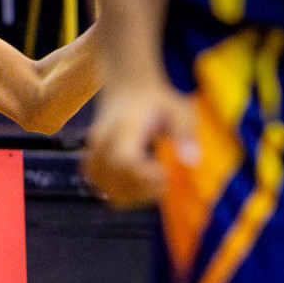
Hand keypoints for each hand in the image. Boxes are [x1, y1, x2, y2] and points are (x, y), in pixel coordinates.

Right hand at [83, 67, 196, 210]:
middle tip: (163, 180)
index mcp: (125, 127)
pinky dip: (120, 194)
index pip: (125, 161)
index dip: (145, 176)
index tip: (165, 172)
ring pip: (103, 187)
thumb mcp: (179, 110)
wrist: (128, 87)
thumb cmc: (159, 101)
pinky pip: (100, 186)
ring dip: (131, 195)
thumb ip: (184, 133)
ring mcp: (93, 151)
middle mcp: (103, 140)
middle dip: (141, 189)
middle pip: (111, 179)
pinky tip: (139, 186)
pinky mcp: (92, 160)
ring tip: (152, 184)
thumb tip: (191, 163)